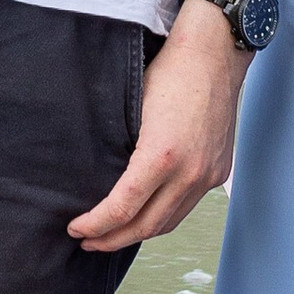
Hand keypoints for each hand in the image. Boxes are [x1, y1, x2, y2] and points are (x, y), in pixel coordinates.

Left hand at [66, 4, 244, 251]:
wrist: (215, 52)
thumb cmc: (171, 70)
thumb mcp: (131, 106)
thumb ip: (118, 147)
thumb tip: (95, 179)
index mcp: (162, 155)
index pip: (122, 208)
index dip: (95, 225)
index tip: (75, 228)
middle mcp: (190, 172)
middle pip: (146, 226)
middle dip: (112, 239)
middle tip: (86, 241)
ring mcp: (208, 174)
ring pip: (169, 222)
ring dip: (138, 233)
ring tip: (112, 234)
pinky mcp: (218, 171)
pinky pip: (187, 206)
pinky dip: (162, 216)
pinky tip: (144, 214)